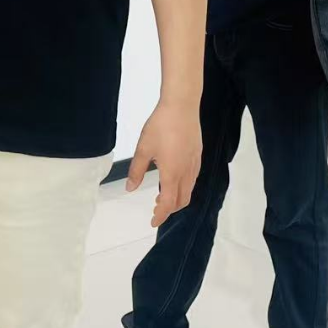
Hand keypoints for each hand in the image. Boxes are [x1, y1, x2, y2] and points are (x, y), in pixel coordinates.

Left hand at [129, 102, 201, 226]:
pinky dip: (183, 187)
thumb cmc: (160, 126)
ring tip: (162, 195)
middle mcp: (186, 172)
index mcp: (172, 173)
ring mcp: (194, 163)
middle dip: (170, 209)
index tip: (153, 222)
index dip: (161, 216)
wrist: (182, 105)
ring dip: (177, 198)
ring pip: (189, 190)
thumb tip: (130, 188)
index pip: (169, 204)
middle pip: (182, 200)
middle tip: (156, 209)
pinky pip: (193, 178)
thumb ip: (136, 171)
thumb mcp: (143, 149)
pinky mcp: (197, 155)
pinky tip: (173, 178)